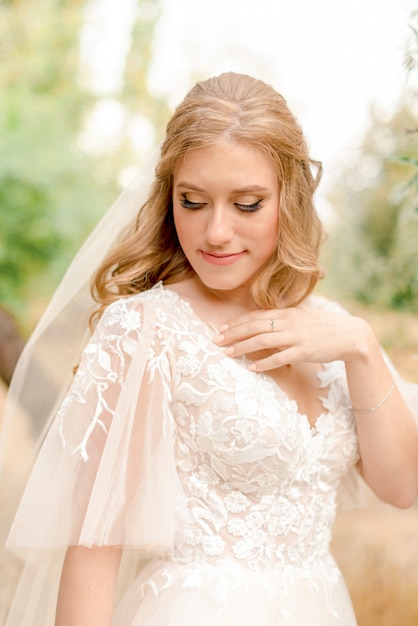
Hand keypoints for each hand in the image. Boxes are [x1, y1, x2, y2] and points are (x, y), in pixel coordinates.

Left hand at [214, 308, 373, 371]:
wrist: (350, 335)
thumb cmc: (324, 328)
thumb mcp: (302, 318)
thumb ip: (283, 320)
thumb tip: (265, 324)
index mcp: (286, 313)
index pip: (255, 316)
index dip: (237, 323)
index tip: (221, 329)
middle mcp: (288, 323)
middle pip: (254, 326)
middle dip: (232, 334)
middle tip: (215, 341)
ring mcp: (295, 337)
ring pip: (262, 341)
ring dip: (242, 347)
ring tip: (227, 353)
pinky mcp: (303, 351)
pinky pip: (279, 358)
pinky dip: (263, 363)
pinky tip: (251, 368)